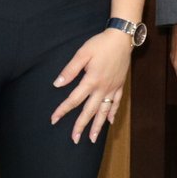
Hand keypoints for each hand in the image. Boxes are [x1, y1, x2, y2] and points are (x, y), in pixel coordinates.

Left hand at [51, 29, 133, 143]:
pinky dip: (113, 112)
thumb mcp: (83, 53)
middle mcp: (103, 88)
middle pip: (90, 110)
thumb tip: (57, 84)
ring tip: (93, 138)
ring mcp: (113, 88)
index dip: (63, 110)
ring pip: (104, 110)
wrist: (122, 38)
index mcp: (91, 80)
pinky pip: (117, 102)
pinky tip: (110, 122)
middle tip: (75, 139)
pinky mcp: (120, 85)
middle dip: (81, 126)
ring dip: (98, 125)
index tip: (54, 119)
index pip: (74, 99)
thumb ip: (70, 70)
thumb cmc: (101, 44)